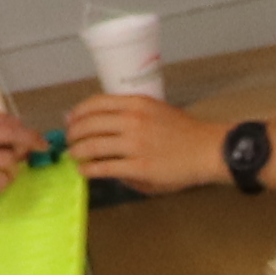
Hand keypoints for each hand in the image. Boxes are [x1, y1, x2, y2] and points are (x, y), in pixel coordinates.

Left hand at [61, 92, 216, 189]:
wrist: (205, 149)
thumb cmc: (183, 132)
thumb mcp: (155, 110)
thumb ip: (130, 116)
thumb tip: (103, 129)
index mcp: (136, 104)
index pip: (96, 103)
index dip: (78, 112)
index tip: (70, 120)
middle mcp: (132, 121)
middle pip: (89, 124)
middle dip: (73, 134)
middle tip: (70, 141)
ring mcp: (134, 145)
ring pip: (92, 146)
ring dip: (77, 152)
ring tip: (75, 156)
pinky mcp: (138, 167)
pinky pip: (104, 168)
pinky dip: (89, 169)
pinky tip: (84, 171)